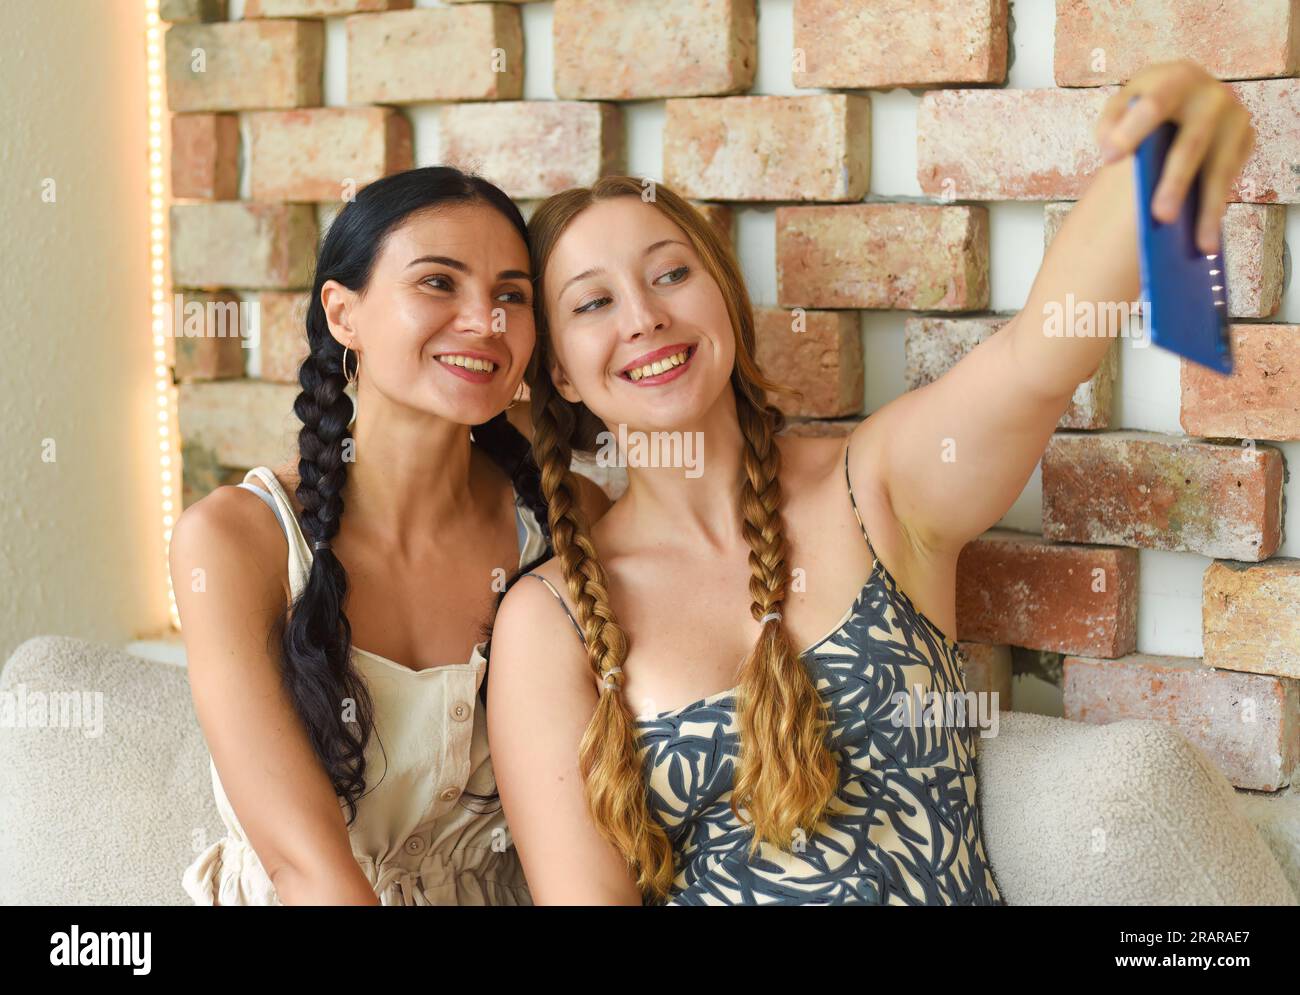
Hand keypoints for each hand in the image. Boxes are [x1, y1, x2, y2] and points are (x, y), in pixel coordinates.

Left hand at [1094, 59, 1255, 253]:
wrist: (1179, 102)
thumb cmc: (1142, 110)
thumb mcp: (1122, 109)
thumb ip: (1111, 125)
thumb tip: (1111, 148)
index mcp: (1175, 78)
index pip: (1154, 104)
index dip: (1132, 130)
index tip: (1110, 159)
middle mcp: (1211, 94)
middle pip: (1192, 143)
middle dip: (1176, 181)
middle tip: (1160, 217)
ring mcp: (1233, 116)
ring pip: (1219, 168)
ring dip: (1206, 207)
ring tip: (1195, 242)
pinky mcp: (1245, 138)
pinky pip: (1230, 180)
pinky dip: (1216, 211)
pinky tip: (1207, 238)